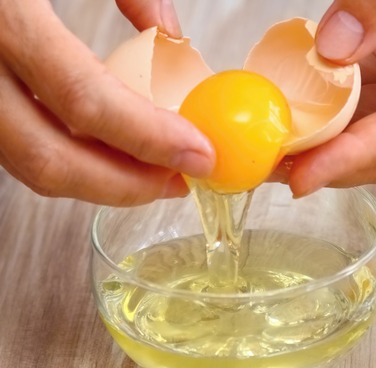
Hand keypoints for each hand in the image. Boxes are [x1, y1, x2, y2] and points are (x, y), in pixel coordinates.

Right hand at [0, 0, 213, 205]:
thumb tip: (170, 36)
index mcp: (2, 13)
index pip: (84, 99)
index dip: (149, 139)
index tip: (200, 154)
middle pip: (47, 158)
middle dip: (126, 185)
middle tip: (178, 181)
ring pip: (23, 163)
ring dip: (95, 179)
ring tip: (151, 170)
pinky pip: (9, 142)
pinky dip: (62, 154)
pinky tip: (102, 148)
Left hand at [284, 0, 375, 196]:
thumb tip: (332, 51)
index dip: (359, 155)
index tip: (305, 176)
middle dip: (333, 164)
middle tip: (270, 166)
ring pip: (375, 142)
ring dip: (324, 148)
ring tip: (269, 151)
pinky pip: (364, 113)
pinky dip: (327, 119)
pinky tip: (291, 120)